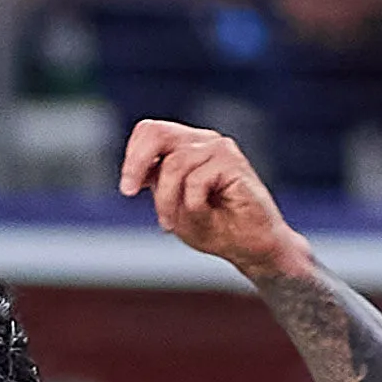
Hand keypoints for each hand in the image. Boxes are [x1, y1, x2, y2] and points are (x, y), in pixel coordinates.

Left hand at [122, 120, 308, 280]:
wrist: (253, 249)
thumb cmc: (217, 229)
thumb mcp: (174, 206)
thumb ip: (158, 183)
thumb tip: (138, 171)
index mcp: (189, 146)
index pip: (151, 133)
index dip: (133, 157)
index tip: (128, 190)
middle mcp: (204, 141)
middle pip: (157, 133)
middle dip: (136, 163)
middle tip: (128, 191)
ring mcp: (219, 149)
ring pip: (174, 166)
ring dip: (167, 201)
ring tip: (173, 225)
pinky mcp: (233, 163)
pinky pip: (195, 181)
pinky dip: (192, 206)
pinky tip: (205, 217)